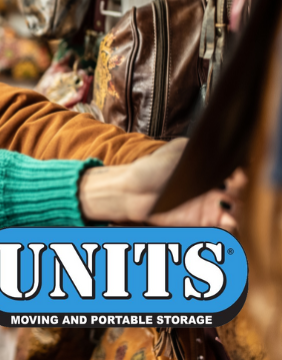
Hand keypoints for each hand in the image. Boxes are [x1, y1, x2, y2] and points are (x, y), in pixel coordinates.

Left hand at [79, 139, 243, 228]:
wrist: (131, 190)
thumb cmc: (151, 168)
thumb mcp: (177, 150)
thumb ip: (200, 148)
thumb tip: (218, 145)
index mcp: (207, 171)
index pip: (234, 173)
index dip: (240, 173)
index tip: (238, 172)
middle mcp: (211, 189)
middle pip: (240, 193)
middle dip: (241, 191)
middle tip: (233, 186)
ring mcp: (208, 207)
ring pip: (236, 211)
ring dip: (239, 209)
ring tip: (228, 204)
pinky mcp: (200, 223)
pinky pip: (223, 227)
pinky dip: (230, 225)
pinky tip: (227, 218)